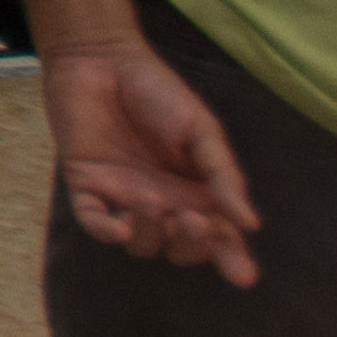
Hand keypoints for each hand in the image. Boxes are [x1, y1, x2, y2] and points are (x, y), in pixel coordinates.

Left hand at [41, 43, 262, 285]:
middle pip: (181, 248)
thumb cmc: (158, 91)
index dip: (232, 259)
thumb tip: (250, 224)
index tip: (244, 277)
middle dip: (192, 245)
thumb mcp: (201, 130)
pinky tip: (120, 225)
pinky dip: (107, 231)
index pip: (219, 236)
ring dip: (151, 234)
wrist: (103, 59)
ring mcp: (124, 197)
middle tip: (194, 220)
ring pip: (140, 243)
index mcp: (197, 191)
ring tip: (154, 203)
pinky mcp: (86, 186)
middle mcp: (163, 203)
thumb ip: (222, 175)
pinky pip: (95, 223)